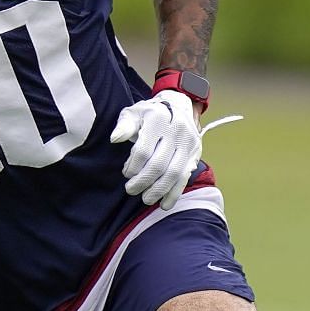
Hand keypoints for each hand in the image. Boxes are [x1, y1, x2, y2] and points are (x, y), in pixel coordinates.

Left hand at [110, 89, 201, 208]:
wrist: (178, 106)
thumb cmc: (149, 114)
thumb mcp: (134, 114)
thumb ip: (124, 126)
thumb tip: (115, 138)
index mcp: (158, 119)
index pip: (143, 150)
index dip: (132, 166)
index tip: (126, 172)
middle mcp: (176, 130)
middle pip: (158, 164)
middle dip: (143, 181)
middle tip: (131, 189)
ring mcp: (188, 143)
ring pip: (173, 173)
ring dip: (158, 190)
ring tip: (146, 198)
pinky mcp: (195, 154)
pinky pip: (185, 177)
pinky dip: (174, 193)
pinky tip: (164, 204)